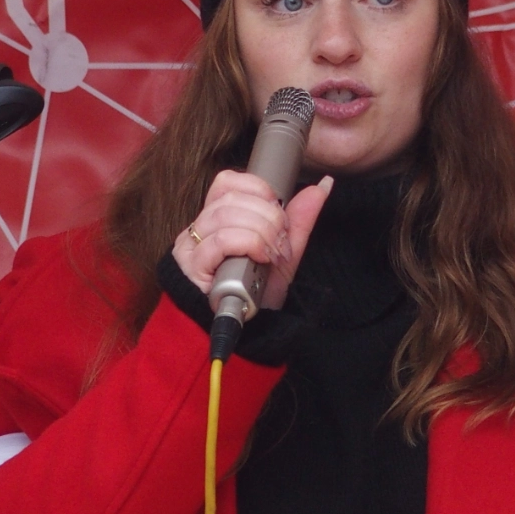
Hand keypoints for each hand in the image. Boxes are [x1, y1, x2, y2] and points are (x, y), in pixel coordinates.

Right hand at [172, 170, 332, 310]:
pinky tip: (261, 259)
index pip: (228, 182)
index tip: (279, 211)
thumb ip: (300, 218)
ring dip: (261, 232)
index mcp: (217, 218)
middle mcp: (199, 228)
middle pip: (232, 198)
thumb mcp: (284, 252)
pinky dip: (248, 244)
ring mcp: (191, 246)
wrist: (244, 331)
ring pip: (225, 215)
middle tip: (282, 242)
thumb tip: (323, 185)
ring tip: (274, 254)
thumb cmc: (257, 293)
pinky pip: (219, 241)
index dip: (258, 189)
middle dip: (268, 216)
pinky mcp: (191, 266)